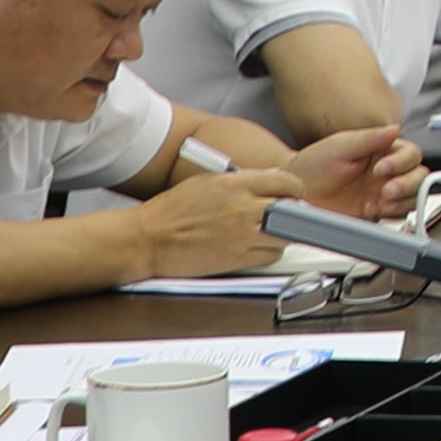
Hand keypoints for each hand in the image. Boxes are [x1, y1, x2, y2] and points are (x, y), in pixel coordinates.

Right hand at [136, 169, 297, 276]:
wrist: (147, 240)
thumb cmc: (171, 211)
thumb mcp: (208, 182)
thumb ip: (242, 181)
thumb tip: (269, 181)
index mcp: (235, 184)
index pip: (285, 181)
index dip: (293, 189)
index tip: (293, 194)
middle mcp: (243, 208)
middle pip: (290, 209)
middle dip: (292, 212)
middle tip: (288, 214)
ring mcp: (242, 235)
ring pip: (285, 235)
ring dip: (282, 234)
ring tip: (270, 232)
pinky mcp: (237, 259)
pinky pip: (270, 256)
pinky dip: (269, 252)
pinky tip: (257, 247)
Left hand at [291, 125, 424, 222]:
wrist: (293, 193)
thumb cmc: (313, 165)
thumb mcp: (340, 145)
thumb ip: (369, 137)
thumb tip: (394, 129)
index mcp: (382, 151)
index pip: (410, 154)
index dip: (402, 162)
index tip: (382, 169)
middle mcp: (387, 173)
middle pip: (419, 176)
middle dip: (408, 184)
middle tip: (386, 190)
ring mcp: (383, 194)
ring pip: (413, 197)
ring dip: (402, 200)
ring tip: (381, 200)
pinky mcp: (376, 213)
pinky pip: (397, 216)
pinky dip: (392, 214)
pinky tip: (376, 210)